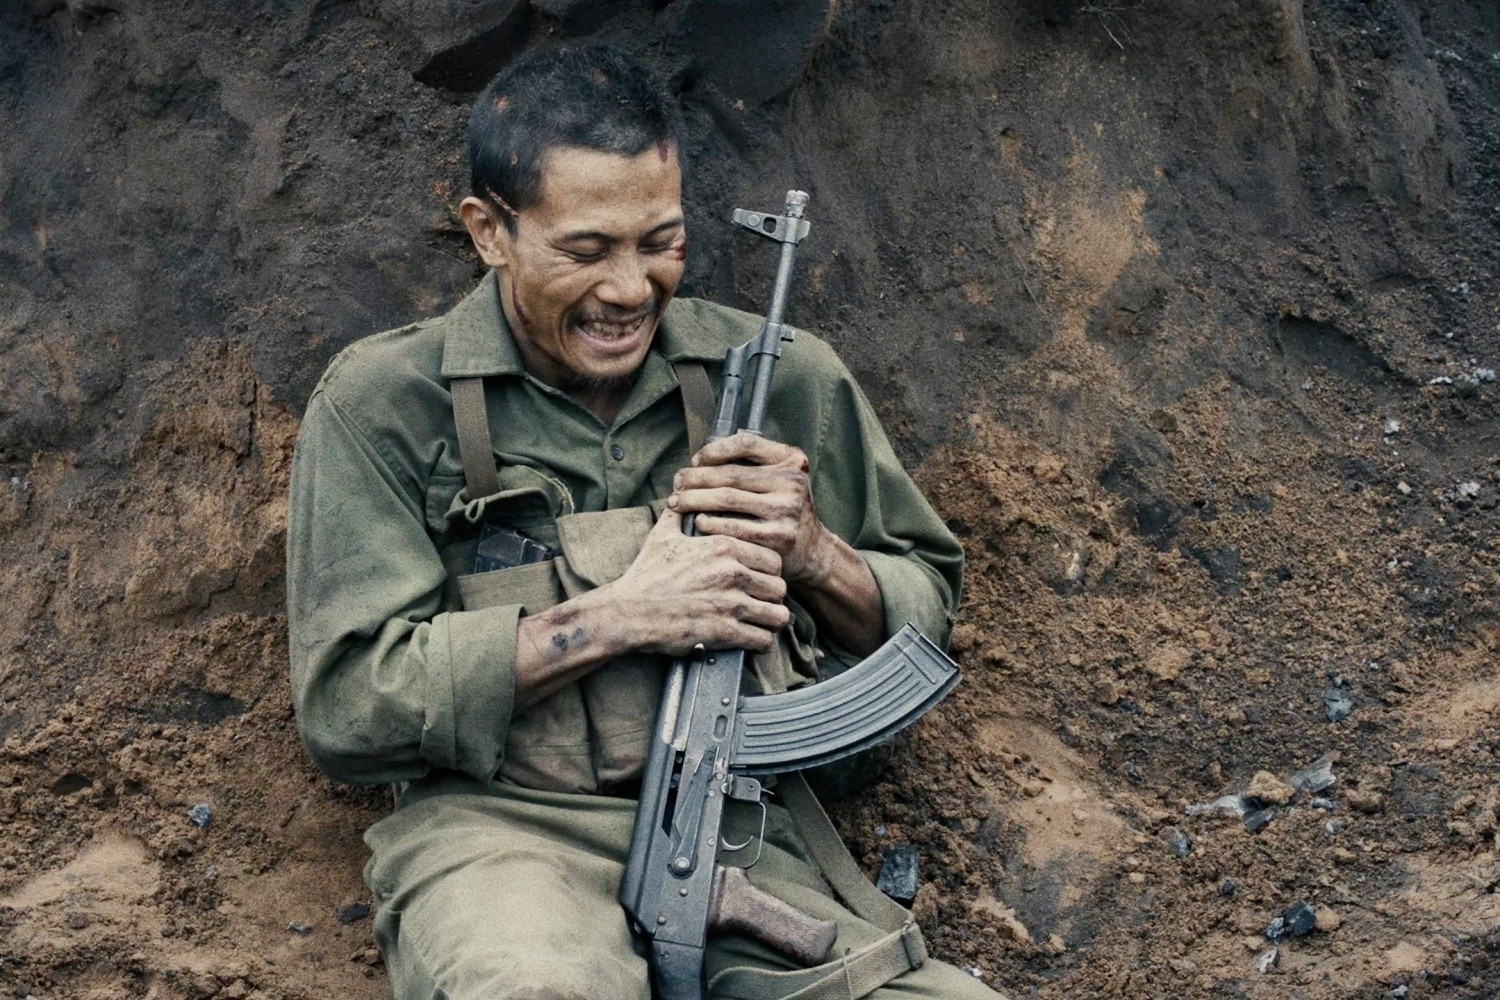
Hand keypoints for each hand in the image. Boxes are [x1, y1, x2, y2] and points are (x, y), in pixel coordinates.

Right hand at [600, 504, 791, 655]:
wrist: (628, 611)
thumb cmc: (646, 574)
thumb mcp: (663, 534)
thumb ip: (680, 510)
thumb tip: (681, 487)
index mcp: (724, 547)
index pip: (773, 559)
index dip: (769, 571)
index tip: (759, 579)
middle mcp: (732, 573)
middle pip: (779, 587)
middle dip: (771, 596)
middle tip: (761, 602)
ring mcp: (730, 604)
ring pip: (778, 614)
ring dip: (771, 620)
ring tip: (762, 621)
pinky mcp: (725, 632)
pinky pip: (763, 639)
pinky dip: (762, 641)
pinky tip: (753, 638)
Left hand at [667, 432, 834, 586]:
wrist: (812, 548)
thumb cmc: (783, 507)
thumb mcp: (780, 478)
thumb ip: (752, 464)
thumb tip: (700, 461)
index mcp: (791, 460)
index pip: (746, 443)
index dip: (715, 450)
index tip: (696, 460)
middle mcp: (792, 482)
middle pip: (731, 474)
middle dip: (696, 477)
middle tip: (677, 483)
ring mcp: (786, 510)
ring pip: (727, 499)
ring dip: (695, 499)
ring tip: (677, 502)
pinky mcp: (778, 537)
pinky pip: (733, 527)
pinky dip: (709, 523)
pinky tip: (696, 522)